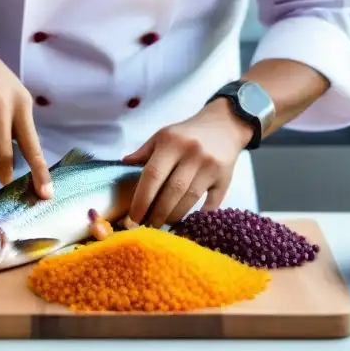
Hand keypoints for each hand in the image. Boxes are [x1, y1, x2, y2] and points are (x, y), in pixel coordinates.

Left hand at [122, 98, 252, 228]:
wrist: (224, 125)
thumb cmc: (187, 134)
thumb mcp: (163, 135)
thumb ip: (144, 151)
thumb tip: (123, 163)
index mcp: (172, 142)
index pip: (153, 175)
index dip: (141, 199)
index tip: (134, 216)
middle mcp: (192, 153)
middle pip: (172, 191)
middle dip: (157, 213)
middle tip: (148, 225)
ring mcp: (211, 166)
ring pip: (190, 199)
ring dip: (174, 216)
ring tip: (163, 223)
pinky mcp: (225, 178)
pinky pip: (212, 203)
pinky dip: (199, 215)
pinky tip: (187, 221)